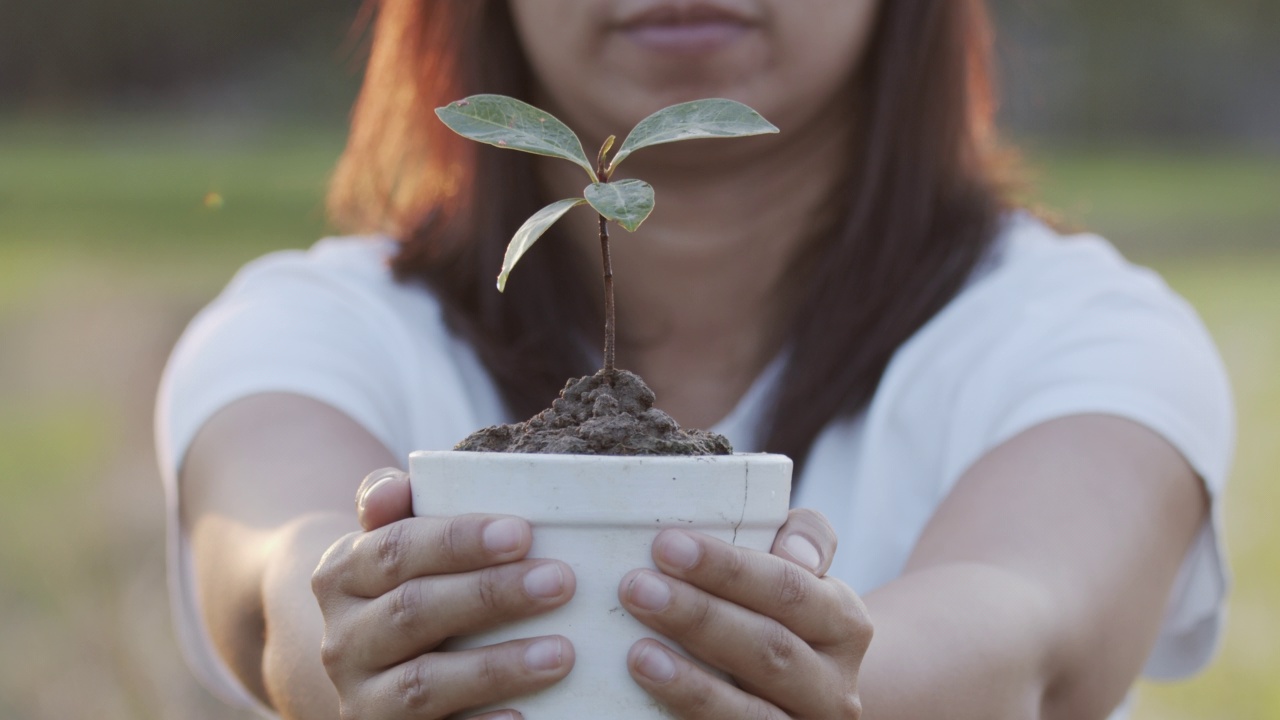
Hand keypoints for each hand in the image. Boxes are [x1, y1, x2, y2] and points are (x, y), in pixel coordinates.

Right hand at [311, 468, 577, 718]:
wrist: (365, 665)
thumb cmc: (405, 582)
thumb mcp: (392, 539)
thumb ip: (394, 503)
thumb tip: (396, 488)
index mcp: (343, 575)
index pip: (397, 550)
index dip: (458, 541)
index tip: (522, 533)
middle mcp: (343, 640)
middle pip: (414, 612)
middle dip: (490, 595)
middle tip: (559, 582)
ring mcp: (363, 698)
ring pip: (424, 683)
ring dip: (495, 667)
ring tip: (560, 653)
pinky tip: (525, 716)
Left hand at [618, 508, 870, 718]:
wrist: (802, 692)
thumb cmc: (783, 611)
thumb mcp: (802, 569)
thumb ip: (805, 537)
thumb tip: (793, 551)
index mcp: (844, 624)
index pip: (789, 589)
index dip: (729, 569)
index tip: (667, 545)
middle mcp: (834, 686)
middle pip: (769, 649)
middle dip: (699, 616)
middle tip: (638, 589)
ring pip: (754, 713)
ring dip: (692, 683)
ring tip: (639, 654)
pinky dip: (690, 716)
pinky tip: (653, 696)